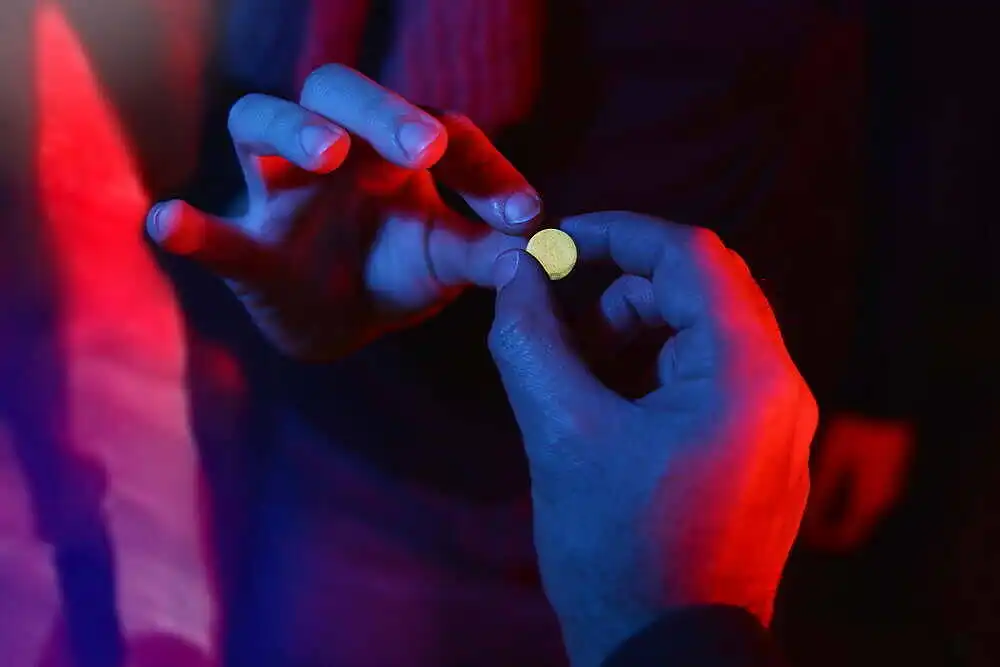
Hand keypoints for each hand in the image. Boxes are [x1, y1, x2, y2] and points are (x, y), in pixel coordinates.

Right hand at [146, 64, 540, 360]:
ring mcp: (281, 193)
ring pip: (261, 124)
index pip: (440, 128)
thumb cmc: (398, 269)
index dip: (484, 167)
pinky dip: (194, 227)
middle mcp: (333, 151)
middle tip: (426, 146)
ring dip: (292, 131)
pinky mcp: (250, 248)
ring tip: (326, 151)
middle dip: (381, 112)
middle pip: (339, 92)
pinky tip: (168, 220)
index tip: (523, 215)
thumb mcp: (449, 261)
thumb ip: (487, 253)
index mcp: (392, 147)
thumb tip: (537, 254)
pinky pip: (217, 233)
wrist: (342, 324)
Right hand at [486, 212, 816, 666]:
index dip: (616, 234)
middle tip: (559, 305)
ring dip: (636, 325)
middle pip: (705, 285)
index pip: (691, 254)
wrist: (670, 656)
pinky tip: (606, 399)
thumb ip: (532, 339)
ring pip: (705, 329)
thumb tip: (511, 271)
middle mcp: (780, 385)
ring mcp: (777, 420)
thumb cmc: (617, 549)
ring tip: (575, 362)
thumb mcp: (561, 434)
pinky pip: (709, 374)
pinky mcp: (761, 448)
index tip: (552, 245)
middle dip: (623, 283)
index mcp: (747, 372)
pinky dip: (654, 365)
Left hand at [802, 414, 913, 552]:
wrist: (887, 402)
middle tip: (799, 518)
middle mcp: (882, 501)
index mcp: (869, 501)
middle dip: (825, 527)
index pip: (846, 536)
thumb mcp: (833, 459)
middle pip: (852, 526)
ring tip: (807, 501)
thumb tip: (809, 519)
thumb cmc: (858, 429)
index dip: (822, 540)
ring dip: (834, 512)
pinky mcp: (886, 474)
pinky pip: (862, 497)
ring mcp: (887, 487)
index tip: (800, 535)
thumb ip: (822, 490)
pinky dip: (843, 499)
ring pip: (857, 512)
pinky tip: (825, 485)